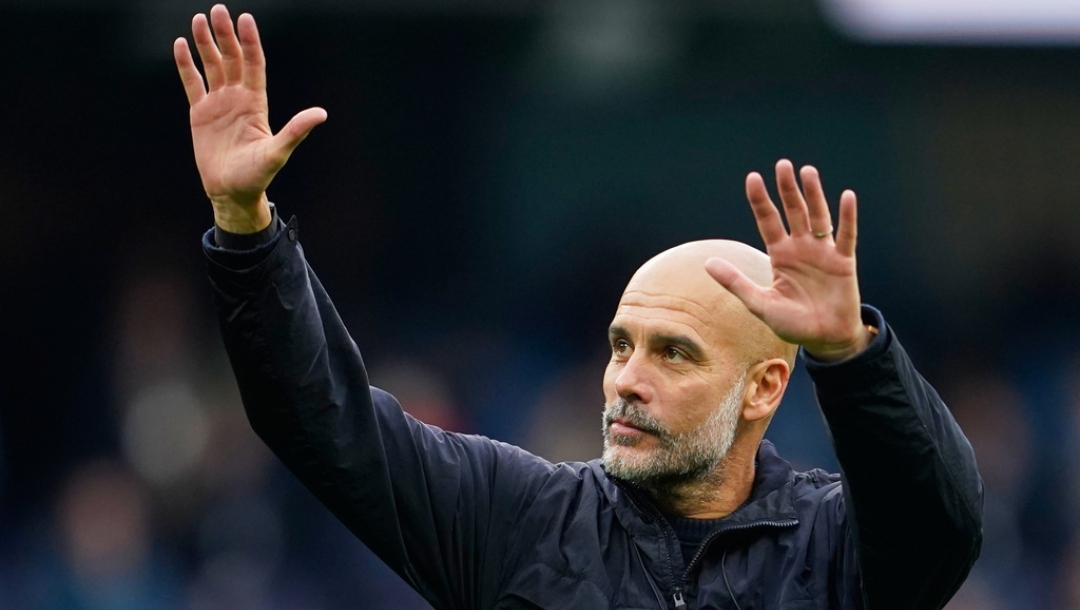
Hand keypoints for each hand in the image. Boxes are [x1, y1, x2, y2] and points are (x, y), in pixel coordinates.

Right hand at [174, 4, 326, 232]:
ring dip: (205, 43)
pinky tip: (180, 45)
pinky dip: (186, 65)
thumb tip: (321, 113)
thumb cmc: (257, 175)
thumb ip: (296, 131)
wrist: (231, 191)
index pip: (254, 64)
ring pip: (211, 66)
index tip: (245, 19)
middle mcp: (238, 98)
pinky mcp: (200, 113)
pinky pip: (192, 83)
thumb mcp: (278, 152)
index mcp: (256, 103)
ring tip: (199, 19)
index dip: (250, 42)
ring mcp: (218, 104)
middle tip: (218, 10)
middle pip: (231, 59)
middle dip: (225, 36)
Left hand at [705, 159, 869, 361]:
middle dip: (787, 189)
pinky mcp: (843, 262)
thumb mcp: (759, 303)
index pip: (768, 220)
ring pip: (818, 217)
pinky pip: (847, 236)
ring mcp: (823, 253)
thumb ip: (736, 282)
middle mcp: (801, 248)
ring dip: (814, 195)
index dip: (760, 200)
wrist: (824, 339)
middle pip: (793, 212)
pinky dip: (847, 217)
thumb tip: (707, 263)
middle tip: (782, 165)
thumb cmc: (792, 322)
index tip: (753, 177)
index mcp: (780, 255)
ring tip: (808, 171)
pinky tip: (847, 196)